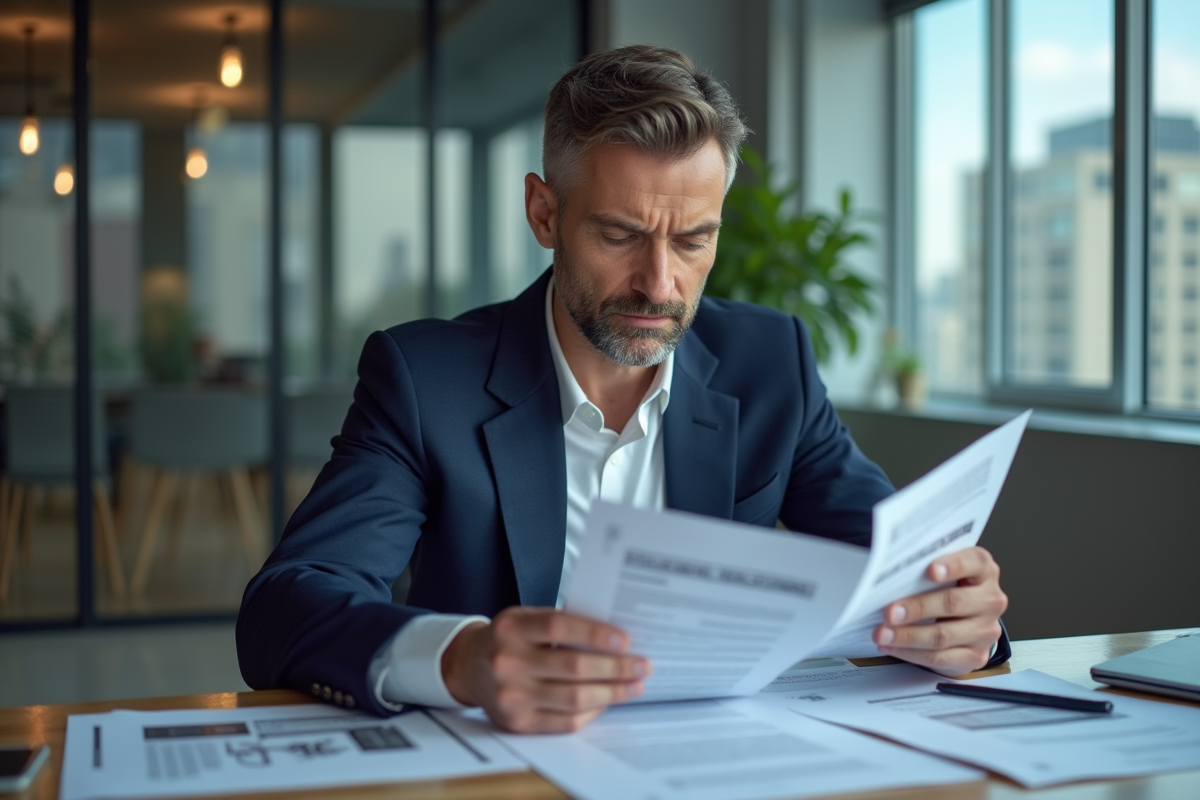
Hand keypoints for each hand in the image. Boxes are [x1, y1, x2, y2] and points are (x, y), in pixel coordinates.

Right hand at [440, 607, 650, 732]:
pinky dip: (592, 711)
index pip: (560, 627)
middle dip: (615, 667)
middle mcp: (507, 661)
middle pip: (573, 666)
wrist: (467, 666)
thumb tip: (614, 637)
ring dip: (612, 692)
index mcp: (511, 628)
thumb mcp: (525, 618)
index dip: (596, 633)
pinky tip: (607, 701)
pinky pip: (565, 721)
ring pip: (574, 698)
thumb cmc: (507, 638)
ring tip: (634, 685)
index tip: (625, 640)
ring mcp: (511, 695)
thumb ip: (561, 623)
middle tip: (642, 665)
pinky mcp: (517, 722)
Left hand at [873, 546, 1006, 676]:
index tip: (930, 570)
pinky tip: (892, 646)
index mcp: (984, 570)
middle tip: (890, 612)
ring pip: (944, 635)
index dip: (953, 565)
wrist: (966, 620)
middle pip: (953, 603)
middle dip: (917, 608)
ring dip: (908, 636)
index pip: (974, 562)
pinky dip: (911, 653)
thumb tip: (890, 571)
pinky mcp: (976, 656)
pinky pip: (940, 658)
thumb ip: (925, 566)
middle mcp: (990, 600)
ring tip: (883, 633)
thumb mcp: (943, 570)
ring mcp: (985, 630)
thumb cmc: (948, 587)